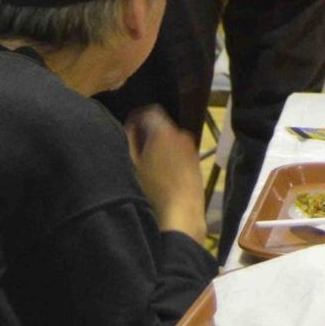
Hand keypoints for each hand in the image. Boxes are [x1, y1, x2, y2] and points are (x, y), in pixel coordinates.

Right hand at [124, 105, 208, 242]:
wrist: (181, 213)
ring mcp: (191, 149)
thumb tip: (129, 128)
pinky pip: (179, 153)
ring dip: (159, 147)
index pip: (149, 112)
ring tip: (146, 167)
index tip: (128, 131)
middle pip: (160, 127)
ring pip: (171, 140)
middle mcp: (181, 134)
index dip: (136, 119)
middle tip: (134, 152)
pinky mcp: (196, 163)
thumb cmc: (152, 189)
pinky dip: (170, 158)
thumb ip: (129, 140)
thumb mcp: (132, 164)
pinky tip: (162, 177)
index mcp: (163, 130)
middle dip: (147, 136)